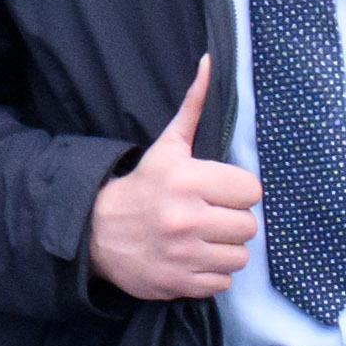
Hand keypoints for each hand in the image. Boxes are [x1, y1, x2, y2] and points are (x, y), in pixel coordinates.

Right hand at [88, 60, 261, 305]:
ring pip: (241, 256)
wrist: (93, 232)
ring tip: (201, 237)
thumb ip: (194, 108)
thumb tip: (212, 62)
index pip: (251, 191)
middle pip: (249, 226)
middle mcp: (186, 218)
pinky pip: (223, 281)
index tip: (218, 192)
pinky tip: (191, 257)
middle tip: (208, 216)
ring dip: (225, 249)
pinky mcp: (180, 283)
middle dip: (231, 221)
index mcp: (187, 181)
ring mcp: (183, 254)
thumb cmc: (142, 186)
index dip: (237, 192)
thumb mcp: (167, 147)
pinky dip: (211, 273)